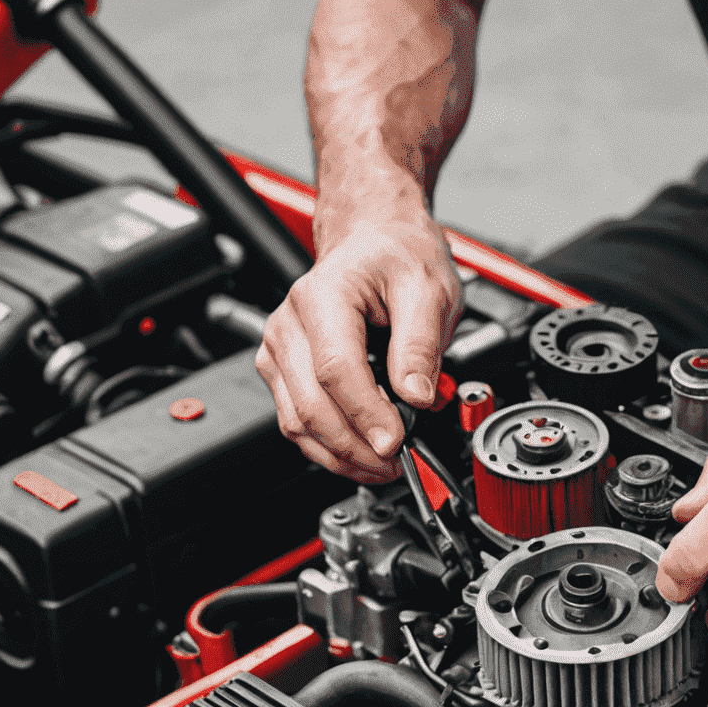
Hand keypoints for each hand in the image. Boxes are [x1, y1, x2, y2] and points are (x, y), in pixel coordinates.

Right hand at [256, 201, 460, 481]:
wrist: (374, 241)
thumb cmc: (396, 257)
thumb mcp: (427, 289)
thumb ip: (421, 344)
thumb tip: (418, 397)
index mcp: (322, 297)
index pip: (336, 369)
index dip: (366, 414)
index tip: (395, 442)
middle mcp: (290, 325)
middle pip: (311, 406)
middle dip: (355, 446)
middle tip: (397, 462)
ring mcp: (279, 351)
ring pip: (297, 423)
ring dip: (341, 456)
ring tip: (383, 465)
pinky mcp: (282, 372)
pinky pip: (297, 422)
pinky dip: (329, 447)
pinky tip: (362, 454)